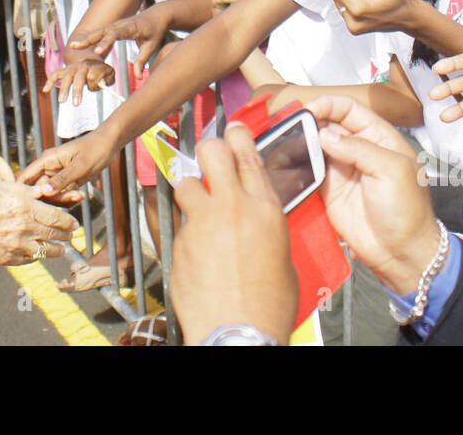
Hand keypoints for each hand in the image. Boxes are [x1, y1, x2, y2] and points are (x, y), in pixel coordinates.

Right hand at [0, 179, 76, 266]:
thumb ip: (21, 189)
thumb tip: (39, 190)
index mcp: (24, 206)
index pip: (56, 215)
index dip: (68, 220)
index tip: (74, 222)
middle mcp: (25, 226)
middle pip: (55, 233)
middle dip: (67, 234)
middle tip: (72, 234)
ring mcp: (18, 245)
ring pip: (46, 250)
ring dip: (57, 249)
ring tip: (62, 249)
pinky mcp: (8, 258)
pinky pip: (30, 259)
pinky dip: (37, 257)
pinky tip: (39, 255)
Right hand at [17, 128, 117, 196]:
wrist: (110, 144)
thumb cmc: (95, 149)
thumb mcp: (80, 166)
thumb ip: (62, 179)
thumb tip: (43, 192)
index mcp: (46, 160)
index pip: (25, 176)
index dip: (25, 191)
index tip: (33, 204)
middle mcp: (48, 168)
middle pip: (39, 191)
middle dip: (54, 198)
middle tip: (73, 196)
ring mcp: (57, 176)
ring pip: (51, 196)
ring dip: (64, 199)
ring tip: (80, 195)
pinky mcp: (66, 182)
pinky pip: (62, 195)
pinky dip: (70, 198)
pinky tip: (82, 194)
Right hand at [44, 57, 115, 105]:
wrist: (91, 59)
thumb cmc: (101, 71)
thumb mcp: (110, 74)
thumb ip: (108, 79)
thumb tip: (100, 84)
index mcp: (94, 66)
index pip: (93, 75)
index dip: (93, 83)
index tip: (94, 88)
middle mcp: (82, 66)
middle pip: (79, 77)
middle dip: (77, 90)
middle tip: (76, 104)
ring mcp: (72, 68)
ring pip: (66, 77)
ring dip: (64, 89)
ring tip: (62, 101)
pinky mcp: (64, 70)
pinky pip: (55, 75)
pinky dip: (49, 82)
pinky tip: (45, 90)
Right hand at [70, 5, 169, 76]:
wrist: (156, 15)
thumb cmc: (155, 31)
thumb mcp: (151, 46)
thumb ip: (143, 61)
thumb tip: (139, 78)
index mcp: (130, 28)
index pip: (115, 34)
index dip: (105, 43)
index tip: (96, 52)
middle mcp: (120, 24)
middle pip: (102, 31)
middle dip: (89, 39)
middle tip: (75, 47)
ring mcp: (116, 24)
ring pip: (99, 31)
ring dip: (87, 38)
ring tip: (73, 46)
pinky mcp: (114, 27)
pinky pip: (101, 32)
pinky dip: (91, 37)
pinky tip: (80, 44)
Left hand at [171, 124, 296, 344]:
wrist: (239, 334)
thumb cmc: (268, 304)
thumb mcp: (283, 255)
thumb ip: (266, 225)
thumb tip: (255, 218)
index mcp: (264, 208)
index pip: (248, 154)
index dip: (237, 135)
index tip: (232, 130)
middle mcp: (232, 207)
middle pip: (211, 151)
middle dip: (208, 149)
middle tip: (209, 158)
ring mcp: (202, 223)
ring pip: (186, 183)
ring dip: (191, 190)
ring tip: (199, 206)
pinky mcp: (180, 243)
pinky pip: (180, 223)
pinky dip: (187, 230)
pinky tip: (197, 249)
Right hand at [309, 95, 441, 294]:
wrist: (400, 253)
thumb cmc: (407, 211)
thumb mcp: (391, 170)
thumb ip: (359, 148)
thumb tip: (324, 135)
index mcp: (380, 137)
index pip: (351, 109)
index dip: (330, 104)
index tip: (311, 108)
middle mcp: (359, 149)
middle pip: (330, 124)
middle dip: (311, 120)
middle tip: (294, 124)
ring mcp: (342, 169)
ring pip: (316, 145)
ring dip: (302, 140)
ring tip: (288, 140)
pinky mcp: (328, 189)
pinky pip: (309, 169)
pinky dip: (298, 163)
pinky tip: (289, 159)